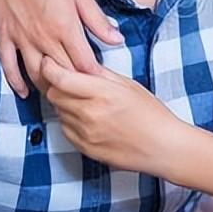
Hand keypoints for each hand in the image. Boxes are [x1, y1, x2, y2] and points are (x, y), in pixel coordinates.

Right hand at [0, 0, 121, 95]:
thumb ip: (97, 20)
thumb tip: (117, 40)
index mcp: (66, 28)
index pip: (84, 65)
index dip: (95, 77)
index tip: (102, 82)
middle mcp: (43, 38)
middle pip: (62, 73)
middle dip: (75, 86)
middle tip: (85, 94)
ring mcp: (21, 38)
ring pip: (36, 74)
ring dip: (49, 87)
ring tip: (60, 95)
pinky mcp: (3, 35)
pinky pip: (8, 66)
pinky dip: (17, 82)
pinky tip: (26, 92)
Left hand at [40, 58, 180, 177]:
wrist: (163, 147)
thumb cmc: (152, 115)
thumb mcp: (129, 86)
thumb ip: (101, 74)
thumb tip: (80, 63)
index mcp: (103, 94)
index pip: (60, 78)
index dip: (50, 68)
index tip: (49, 62)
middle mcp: (90, 114)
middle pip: (54, 94)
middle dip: (57, 85)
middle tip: (69, 81)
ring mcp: (85, 134)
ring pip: (58, 112)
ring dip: (65, 104)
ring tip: (85, 102)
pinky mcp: (85, 148)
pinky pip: (65, 129)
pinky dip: (71, 121)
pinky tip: (89, 119)